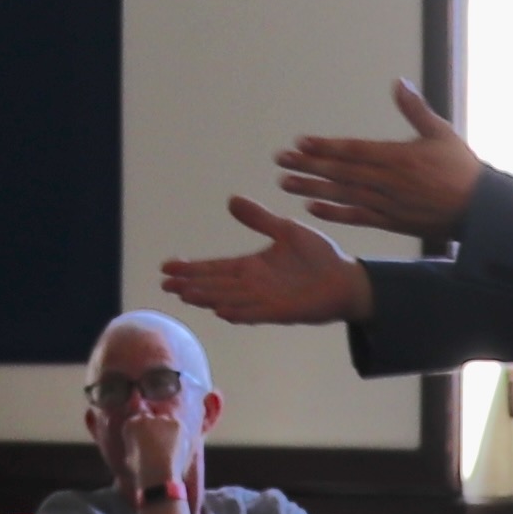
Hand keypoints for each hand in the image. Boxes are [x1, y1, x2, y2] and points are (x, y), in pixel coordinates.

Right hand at [107, 405, 194, 511]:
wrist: (159, 476)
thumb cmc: (142, 472)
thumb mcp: (130, 456)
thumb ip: (134, 444)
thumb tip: (139, 444)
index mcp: (130, 425)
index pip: (137, 421)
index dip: (144, 433)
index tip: (148, 443)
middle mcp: (144, 418)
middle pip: (152, 419)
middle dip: (155, 429)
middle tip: (161, 446)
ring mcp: (161, 420)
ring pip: (167, 422)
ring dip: (168, 431)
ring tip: (169, 450)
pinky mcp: (176, 424)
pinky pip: (178, 427)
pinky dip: (179, 436)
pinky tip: (176, 449)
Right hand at [159, 194, 374, 326]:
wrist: (346, 279)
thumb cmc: (319, 256)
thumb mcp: (286, 230)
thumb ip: (259, 218)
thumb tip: (231, 200)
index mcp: (252, 267)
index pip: (215, 267)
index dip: (192, 267)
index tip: (167, 265)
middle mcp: (253, 285)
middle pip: (214, 285)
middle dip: (190, 284)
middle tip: (165, 283)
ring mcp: (264, 300)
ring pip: (227, 299)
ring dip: (206, 297)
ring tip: (184, 294)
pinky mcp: (280, 311)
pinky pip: (254, 313)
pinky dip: (237, 312)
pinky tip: (220, 310)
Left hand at [274, 83, 483, 240]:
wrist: (482, 211)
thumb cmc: (462, 169)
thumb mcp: (441, 133)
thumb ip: (416, 110)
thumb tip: (399, 83)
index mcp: (399, 157)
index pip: (353, 150)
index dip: (325, 146)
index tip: (300, 142)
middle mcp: (388, 181)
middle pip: (341, 171)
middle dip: (309, 164)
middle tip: (281, 159)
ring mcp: (388, 203)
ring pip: (343, 194)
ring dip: (312, 187)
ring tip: (284, 182)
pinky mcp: (391, 222)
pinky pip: (357, 217)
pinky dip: (334, 213)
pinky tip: (311, 207)